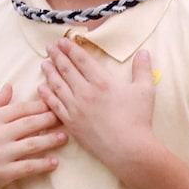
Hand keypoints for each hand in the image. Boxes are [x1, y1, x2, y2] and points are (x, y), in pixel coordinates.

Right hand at [0, 81, 67, 188]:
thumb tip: (10, 86)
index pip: (21, 108)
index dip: (41, 105)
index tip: (56, 103)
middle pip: (30, 124)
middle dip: (51, 119)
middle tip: (66, 117)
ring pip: (33, 144)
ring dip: (52, 140)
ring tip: (65, 137)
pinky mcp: (2, 173)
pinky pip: (28, 167)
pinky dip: (43, 164)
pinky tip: (55, 162)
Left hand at [37, 38, 159, 177]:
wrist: (128, 148)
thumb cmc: (139, 119)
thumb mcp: (146, 90)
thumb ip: (143, 69)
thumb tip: (144, 52)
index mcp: (102, 81)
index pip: (81, 60)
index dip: (71, 49)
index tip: (62, 41)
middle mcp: (85, 92)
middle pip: (66, 70)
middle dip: (57, 56)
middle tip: (49, 47)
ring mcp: (75, 108)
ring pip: (57, 86)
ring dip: (49, 73)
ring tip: (44, 64)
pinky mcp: (71, 123)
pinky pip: (54, 105)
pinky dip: (47, 95)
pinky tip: (42, 88)